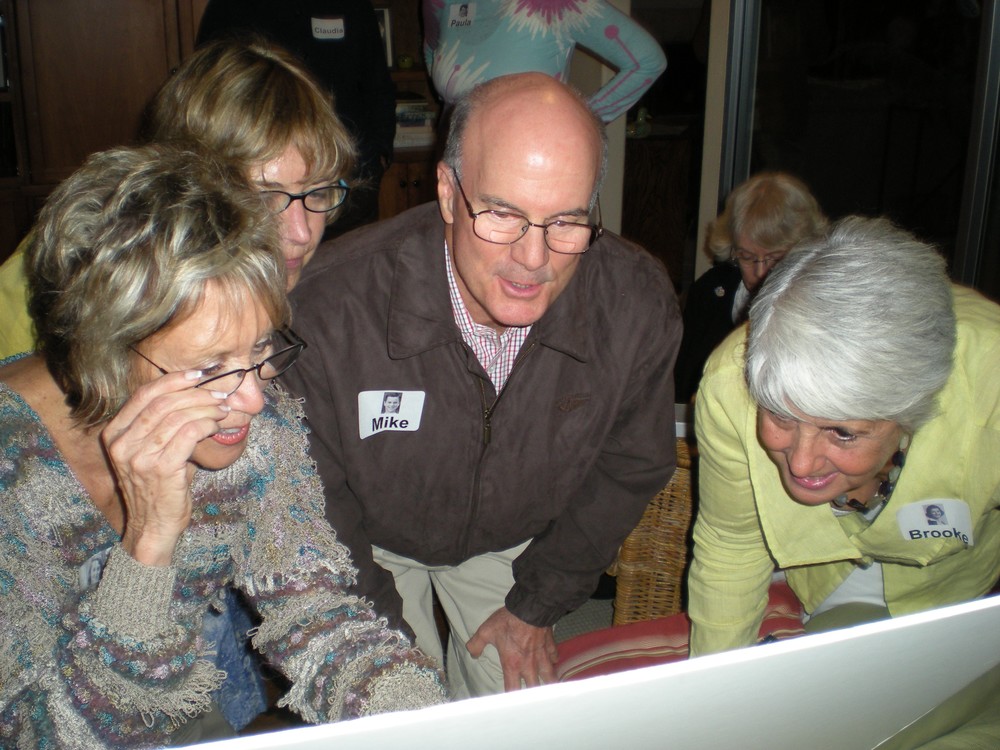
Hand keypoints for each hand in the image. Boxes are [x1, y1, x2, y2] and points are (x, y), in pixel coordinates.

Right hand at [101, 370, 230, 566]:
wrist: (153, 527)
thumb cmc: (158, 488)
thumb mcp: (151, 452)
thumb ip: (163, 425)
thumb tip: (197, 397)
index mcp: (114, 434)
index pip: (143, 395)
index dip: (172, 380)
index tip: (198, 374)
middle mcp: (122, 443)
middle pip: (163, 402)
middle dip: (196, 393)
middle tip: (219, 395)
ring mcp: (139, 456)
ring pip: (178, 416)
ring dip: (206, 408)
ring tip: (223, 409)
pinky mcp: (161, 468)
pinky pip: (189, 433)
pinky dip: (207, 424)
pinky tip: (217, 426)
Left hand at [466, 607, 558, 690]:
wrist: (530, 607)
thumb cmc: (508, 621)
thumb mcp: (486, 631)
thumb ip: (476, 644)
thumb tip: (472, 653)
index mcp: (512, 664)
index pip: (512, 690)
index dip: (511, 699)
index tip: (510, 704)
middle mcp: (529, 664)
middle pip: (534, 687)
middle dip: (533, 694)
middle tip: (532, 699)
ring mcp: (541, 655)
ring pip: (549, 675)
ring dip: (549, 682)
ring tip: (549, 688)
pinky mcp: (550, 645)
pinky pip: (554, 656)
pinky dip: (553, 660)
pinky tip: (553, 661)